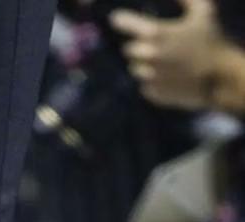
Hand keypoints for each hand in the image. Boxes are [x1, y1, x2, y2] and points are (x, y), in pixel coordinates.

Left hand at [109, 0, 226, 109]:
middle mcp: (147, 55)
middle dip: (138, 46)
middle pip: (128, 49)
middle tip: (154, 46)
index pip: (124, 23)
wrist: (219, 79)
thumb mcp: (203, 12)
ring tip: (163, 63)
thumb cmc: (212, 42)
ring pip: (135, 69)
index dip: (120, 20)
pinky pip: (144, 85)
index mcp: (156, 33)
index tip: (116, 19)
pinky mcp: (153, 93)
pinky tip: (168, 77)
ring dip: (144, 65)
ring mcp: (149, 77)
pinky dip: (152, 81)